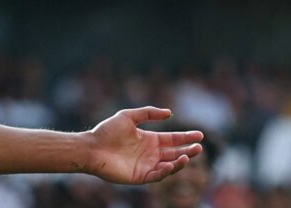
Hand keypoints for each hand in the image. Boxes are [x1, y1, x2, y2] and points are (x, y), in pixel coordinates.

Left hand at [85, 106, 202, 183]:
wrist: (91, 147)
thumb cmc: (107, 131)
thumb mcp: (128, 116)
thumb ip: (148, 113)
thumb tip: (169, 113)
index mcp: (149, 139)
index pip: (172, 139)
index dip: (186, 137)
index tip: (199, 135)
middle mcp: (150, 153)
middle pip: (174, 152)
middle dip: (188, 150)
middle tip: (199, 147)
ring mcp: (146, 165)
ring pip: (169, 165)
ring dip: (180, 162)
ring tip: (187, 156)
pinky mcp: (140, 176)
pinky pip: (158, 175)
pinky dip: (166, 171)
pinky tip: (171, 164)